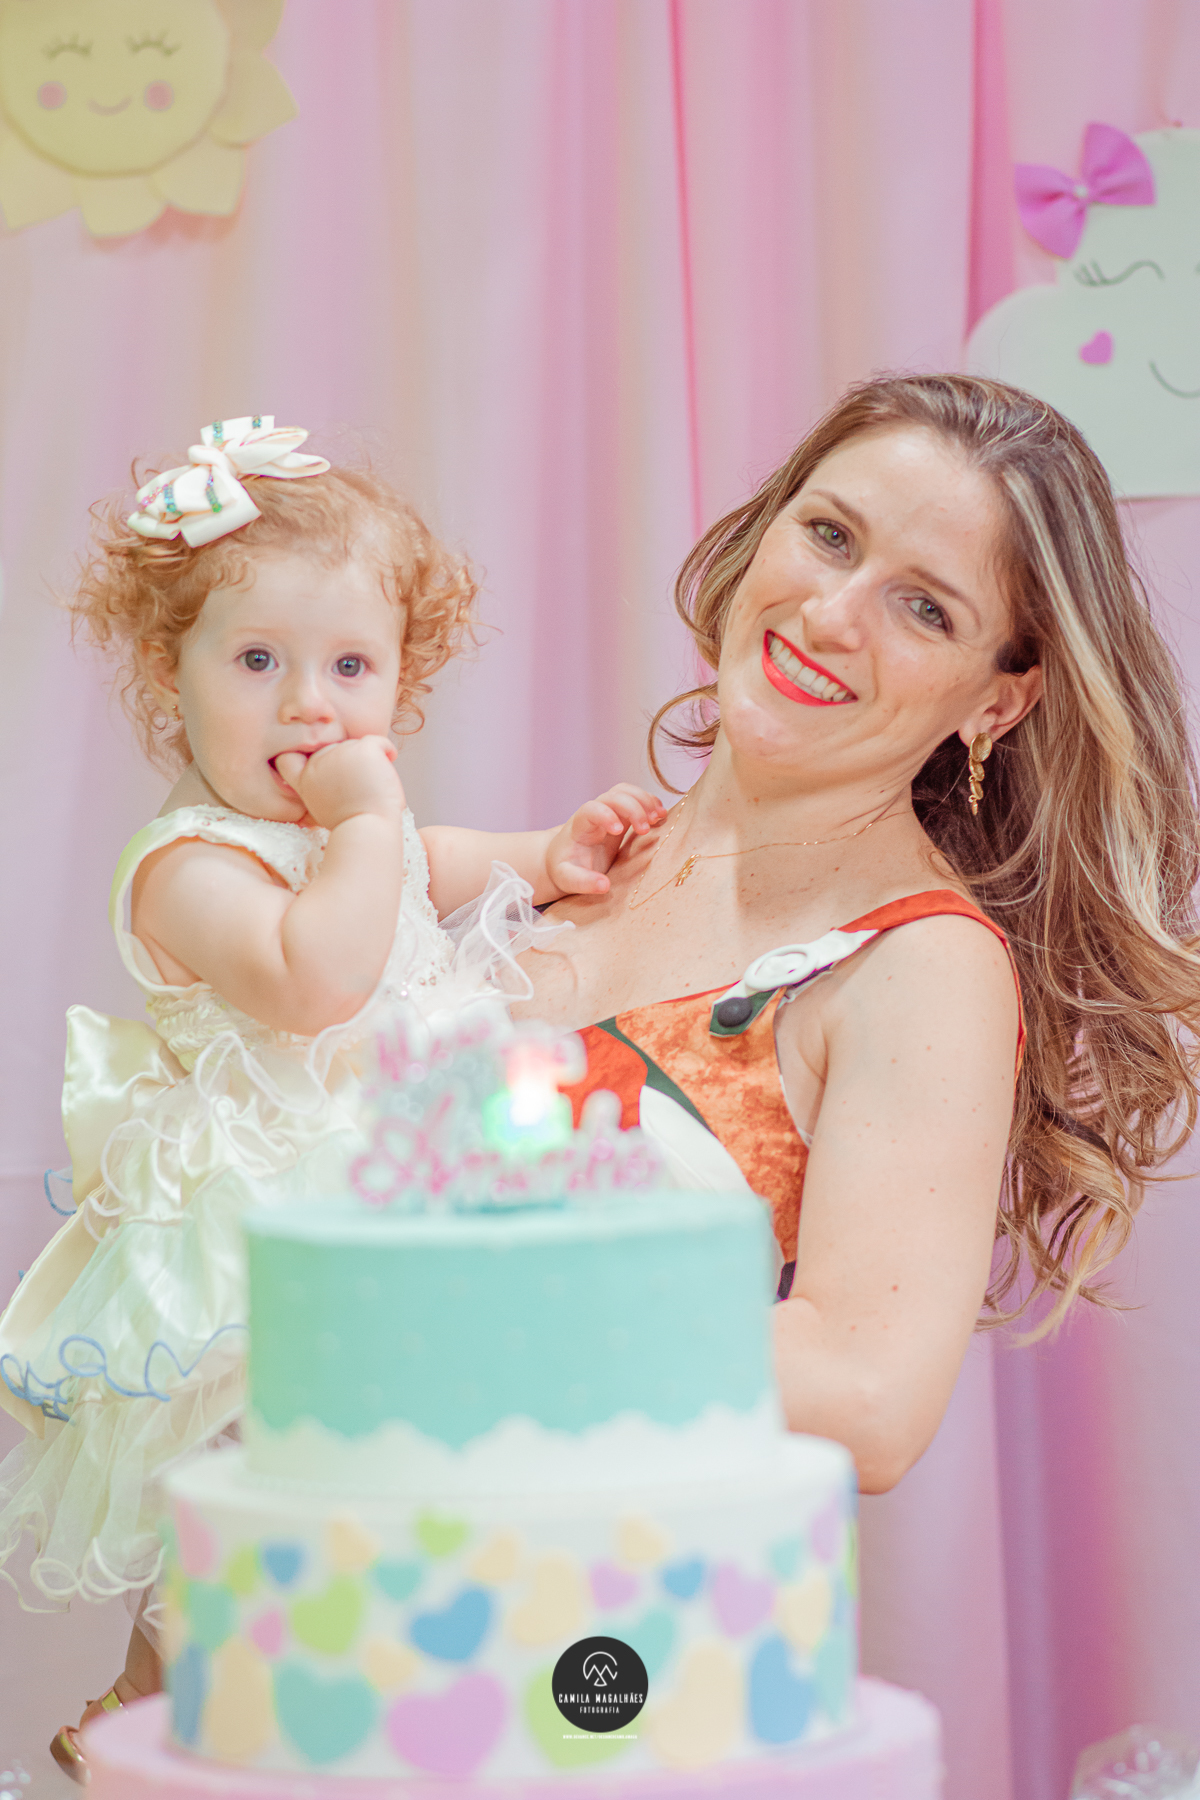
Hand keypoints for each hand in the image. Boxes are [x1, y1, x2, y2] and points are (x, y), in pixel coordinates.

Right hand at [274, 736, 405, 830]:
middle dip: (348, 763)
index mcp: (305, 778)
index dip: (302, 756)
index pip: (289, 757)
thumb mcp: (322, 807)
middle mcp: (318, 762)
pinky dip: (388, 751)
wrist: (366, 829)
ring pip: (357, 745)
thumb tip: (333, 774)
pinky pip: (379, 741)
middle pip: (334, 749)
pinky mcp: (362, 749)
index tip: (324, 768)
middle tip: (361, 787)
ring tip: (373, 785)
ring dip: (370, 761)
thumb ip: (320, 787)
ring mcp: (339, 752)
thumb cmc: (351, 825)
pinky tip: (389, 764)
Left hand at [546, 783, 665, 895]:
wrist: (563, 858)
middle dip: (633, 808)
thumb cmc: (565, 868)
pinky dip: (649, 802)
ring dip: (644, 800)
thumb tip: (604, 886)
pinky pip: (635, 798)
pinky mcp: (621, 815)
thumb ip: (583, 882)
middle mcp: (594, 812)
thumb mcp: (567, 879)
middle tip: (646, 830)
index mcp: (580, 826)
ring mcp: (609, 811)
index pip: (592, 809)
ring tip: (660, 817)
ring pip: (626, 792)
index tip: (619, 831)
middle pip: (614, 795)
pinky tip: (661, 815)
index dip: (606, 815)